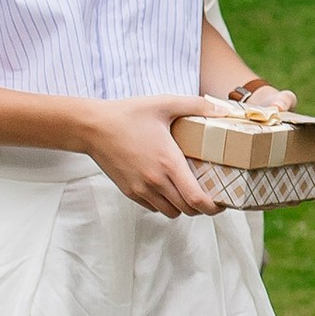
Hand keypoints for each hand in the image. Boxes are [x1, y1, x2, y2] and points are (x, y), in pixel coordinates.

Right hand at [85, 92, 225, 218]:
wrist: (92, 127)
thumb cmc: (128, 114)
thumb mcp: (164, 103)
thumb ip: (196, 105)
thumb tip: (222, 109)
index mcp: (168, 162)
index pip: (196, 198)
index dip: (213, 207)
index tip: (222, 202)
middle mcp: (155, 180)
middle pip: (187, 209)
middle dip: (202, 207)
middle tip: (210, 196)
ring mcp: (141, 188)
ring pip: (170, 212)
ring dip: (182, 206)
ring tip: (188, 192)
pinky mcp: (129, 191)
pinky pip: (153, 207)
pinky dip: (164, 203)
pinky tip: (167, 188)